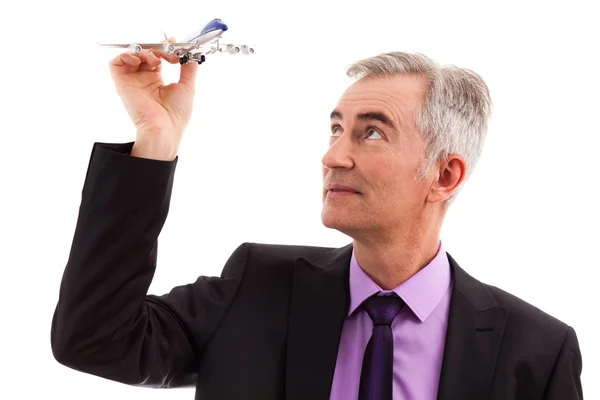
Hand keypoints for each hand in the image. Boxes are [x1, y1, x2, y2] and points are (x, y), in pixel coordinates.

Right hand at [108, 38, 197, 159]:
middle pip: (145, 53)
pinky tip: (139, 61)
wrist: (165, 128)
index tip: (174, 43)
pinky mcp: (122, 83)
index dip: (164, 48)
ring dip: (144, 51)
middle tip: (169, 52)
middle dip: (158, 48)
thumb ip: (188, 70)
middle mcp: (143, 80)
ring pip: (131, 55)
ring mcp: (132, 81)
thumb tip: (191, 57)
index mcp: (156, 81)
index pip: (156, 57)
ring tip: (156, 60)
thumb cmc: (176, 114)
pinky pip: (116, 63)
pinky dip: (126, 56)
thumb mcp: (187, 87)